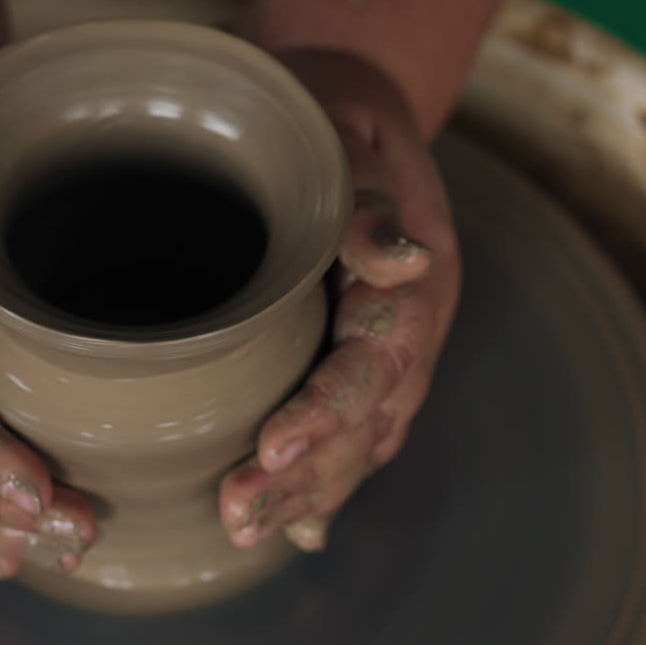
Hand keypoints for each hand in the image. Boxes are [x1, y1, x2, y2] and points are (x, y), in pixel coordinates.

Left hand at [220, 51, 461, 550]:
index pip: (370, 368)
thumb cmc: (337, 126)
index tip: (270, 451)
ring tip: (245, 530)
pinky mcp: (359, 364)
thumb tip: (406, 260)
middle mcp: (405, 336)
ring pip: (356, 443)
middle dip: (303, 479)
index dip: (323, 414)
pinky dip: (323, 482)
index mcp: (410, 290)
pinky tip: (295, 526)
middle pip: (362, 425)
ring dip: (306, 493)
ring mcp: (387, 357)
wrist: (354, 114)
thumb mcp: (353, 142)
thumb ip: (370, 205)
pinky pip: (350, 434)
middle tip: (236, 515)